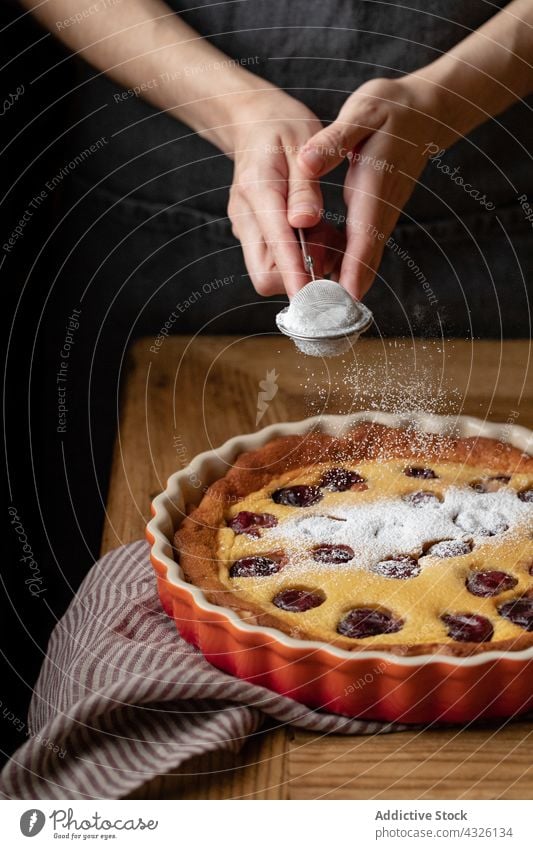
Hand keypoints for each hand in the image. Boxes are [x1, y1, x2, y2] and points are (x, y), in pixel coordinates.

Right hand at [228, 91, 344, 295]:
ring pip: (271, 272)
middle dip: (300, 276)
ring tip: (326, 232)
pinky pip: (276, 259)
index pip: (275, 249)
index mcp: (258, 191)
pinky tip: (316, 230)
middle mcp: (246, 217)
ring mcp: (247, 228)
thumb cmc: (282, 127)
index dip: (296, 277)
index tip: (314, 300)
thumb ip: (305, 187)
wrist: (252, 119)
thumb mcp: (301, 143)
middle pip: (266, 275)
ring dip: (303, 265)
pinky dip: (300, 255)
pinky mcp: (253, 233)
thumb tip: (305, 222)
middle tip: (329, 248)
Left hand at [297, 76, 447, 298]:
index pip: (364, 237)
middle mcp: (380, 209)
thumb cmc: (389, 109)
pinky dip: (347, 267)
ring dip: (345, 284)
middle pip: (366, 260)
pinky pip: (361, 248)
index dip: (354, 270)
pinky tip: (326, 279)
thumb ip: (335, 140)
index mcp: (374, 188)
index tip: (343, 299)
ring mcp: (381, 216)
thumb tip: (308, 163)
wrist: (422, 110)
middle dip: (347, 292)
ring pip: (364, 259)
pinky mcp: (377, 216)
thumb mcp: (361, 113)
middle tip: (324, 320)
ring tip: (318, 308)